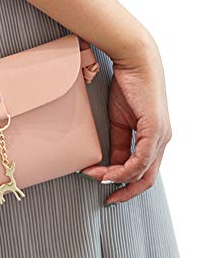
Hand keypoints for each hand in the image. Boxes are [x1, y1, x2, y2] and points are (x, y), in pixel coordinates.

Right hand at [80, 38, 172, 204]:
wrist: (135, 61)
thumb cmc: (127, 85)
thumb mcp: (118, 119)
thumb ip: (118, 141)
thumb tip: (110, 161)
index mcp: (154, 138)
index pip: (142, 170)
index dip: (124, 183)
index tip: (104, 186)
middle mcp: (161, 140)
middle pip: (147, 179)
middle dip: (125, 191)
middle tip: (106, 196)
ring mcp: (161, 136)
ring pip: (143, 172)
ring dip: (118, 179)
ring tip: (97, 176)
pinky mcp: (156, 129)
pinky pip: (142, 158)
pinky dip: (125, 168)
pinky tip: (110, 170)